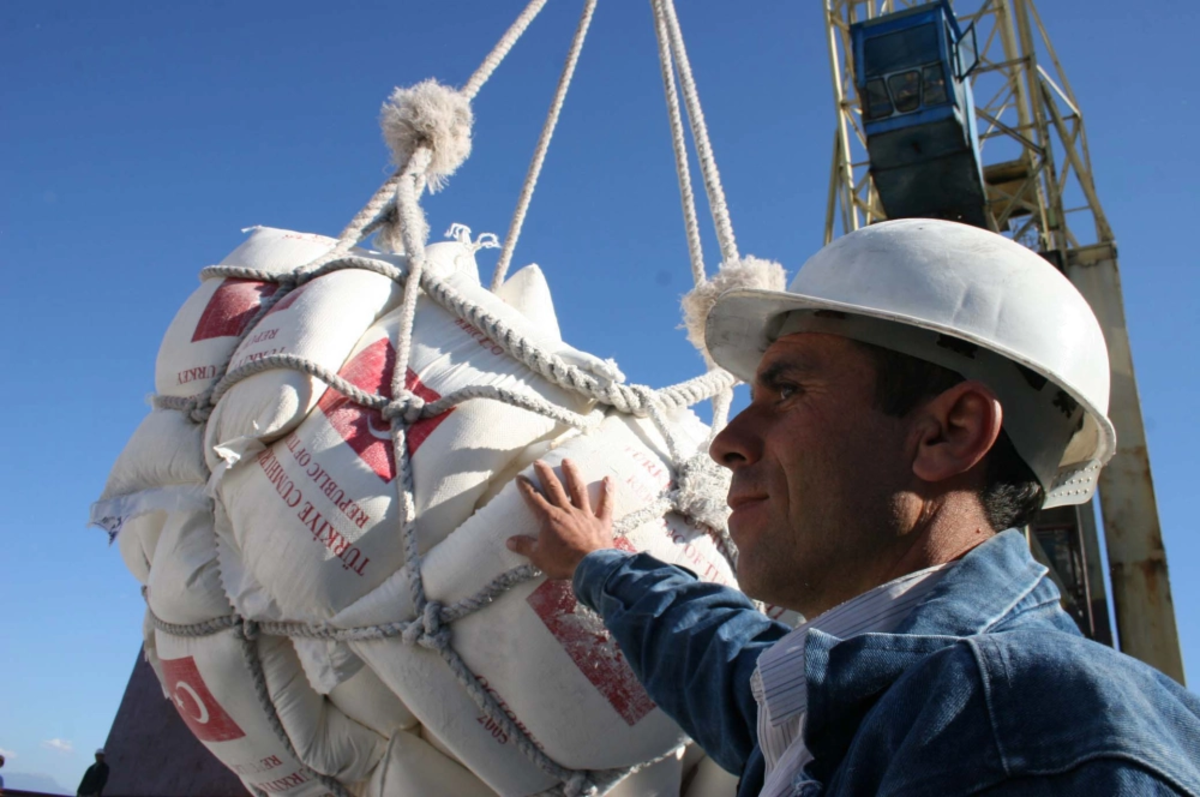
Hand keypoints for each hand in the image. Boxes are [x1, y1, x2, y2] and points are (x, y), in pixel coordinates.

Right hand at [507, 458, 614, 579]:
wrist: (590, 567)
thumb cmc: (563, 562)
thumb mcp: (538, 557)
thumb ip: (524, 546)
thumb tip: (509, 541)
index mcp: (549, 518)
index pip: (534, 499)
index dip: (526, 487)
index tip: (520, 476)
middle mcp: (566, 511)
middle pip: (554, 488)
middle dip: (545, 474)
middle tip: (539, 462)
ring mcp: (585, 514)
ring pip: (578, 489)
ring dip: (572, 474)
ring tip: (567, 460)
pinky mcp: (601, 521)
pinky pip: (605, 504)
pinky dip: (607, 491)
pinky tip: (608, 478)